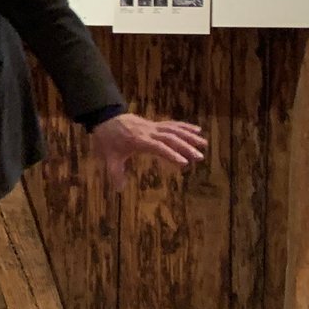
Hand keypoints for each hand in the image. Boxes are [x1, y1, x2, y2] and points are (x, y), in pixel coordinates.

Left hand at [90, 113, 206, 187]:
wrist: (104, 118)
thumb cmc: (107, 140)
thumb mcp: (108, 158)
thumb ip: (115, 173)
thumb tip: (119, 189)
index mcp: (138, 141)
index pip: (157, 147)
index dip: (170, 154)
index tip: (183, 163)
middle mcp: (148, 132)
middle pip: (169, 138)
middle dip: (185, 147)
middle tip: (199, 157)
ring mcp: (152, 127)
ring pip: (173, 129)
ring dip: (189, 136)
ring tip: (204, 144)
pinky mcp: (154, 124)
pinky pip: (171, 124)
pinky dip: (184, 127)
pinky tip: (197, 130)